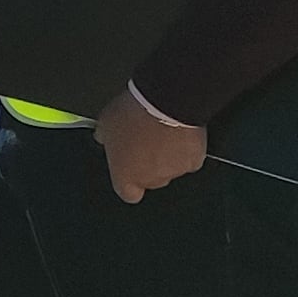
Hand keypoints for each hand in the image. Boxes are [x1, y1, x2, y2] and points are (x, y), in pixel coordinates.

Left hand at [96, 86, 207, 203]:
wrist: (164, 103)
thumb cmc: (134, 114)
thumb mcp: (105, 124)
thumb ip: (104, 138)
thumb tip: (103, 137)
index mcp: (125, 176)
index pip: (128, 193)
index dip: (130, 182)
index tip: (130, 169)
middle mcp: (151, 180)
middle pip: (152, 180)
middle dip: (150, 164)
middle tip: (146, 142)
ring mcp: (174, 172)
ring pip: (171, 169)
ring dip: (168, 156)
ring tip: (163, 133)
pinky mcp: (194, 161)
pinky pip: (190, 159)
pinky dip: (187, 149)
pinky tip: (180, 134)